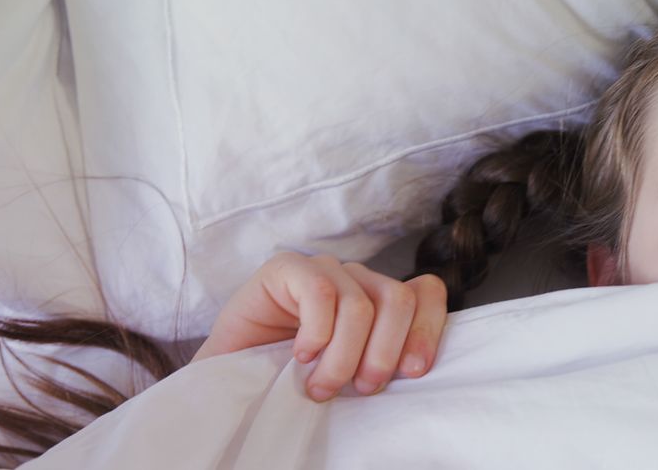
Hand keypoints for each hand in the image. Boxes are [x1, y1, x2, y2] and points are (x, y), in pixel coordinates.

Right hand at [191, 252, 448, 401]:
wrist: (229, 377)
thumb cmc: (292, 378)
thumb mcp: (349, 373)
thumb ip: (381, 360)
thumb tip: (417, 370)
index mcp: (378, 301)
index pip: (425, 292)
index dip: (428, 328)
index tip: (413, 371)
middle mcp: (356, 280)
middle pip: (399, 300)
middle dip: (384, 353)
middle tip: (360, 389)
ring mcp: (322, 270)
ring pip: (360, 305)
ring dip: (343, 356)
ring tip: (320, 386)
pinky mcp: (287, 268)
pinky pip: (320, 293)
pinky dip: (317, 333)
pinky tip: (300, 356)